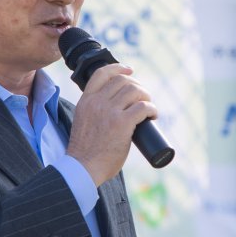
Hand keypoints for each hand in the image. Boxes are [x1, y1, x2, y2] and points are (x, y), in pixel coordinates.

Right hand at [66, 63, 156, 184]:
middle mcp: (97, 102)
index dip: (118, 68)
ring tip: (149, 107)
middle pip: (122, 80)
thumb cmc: (85, 152)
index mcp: (86, 101)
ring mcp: (109, 112)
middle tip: (143, 97)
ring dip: (146, 96)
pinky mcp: (122, 123)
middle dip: (137, 85)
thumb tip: (114, 111)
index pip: (102, 73)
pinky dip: (151, 109)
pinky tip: (152, 115)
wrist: (83, 168)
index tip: (130, 70)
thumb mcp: (83, 122)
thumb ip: (94, 112)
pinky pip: (143, 107)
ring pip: (134, 91)